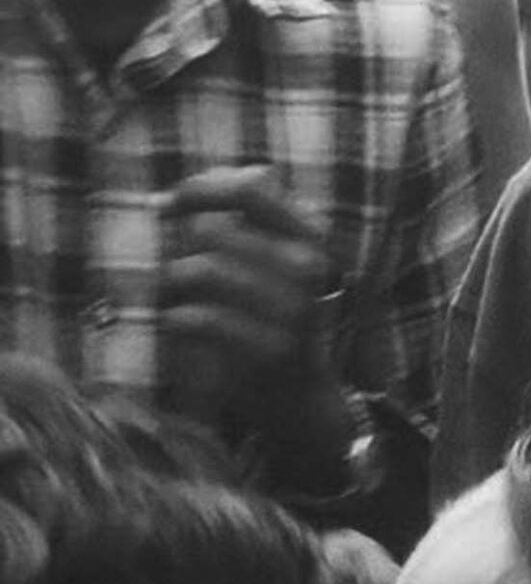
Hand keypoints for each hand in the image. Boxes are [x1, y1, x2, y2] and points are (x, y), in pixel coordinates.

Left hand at [159, 164, 341, 457]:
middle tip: (179, 272)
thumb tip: (169, 199)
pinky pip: (200, 317)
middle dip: (180, 248)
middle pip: (211, 230)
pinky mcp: (271, 349)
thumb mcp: (268, 261)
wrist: (300, 395)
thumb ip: (234, 221)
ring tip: (179, 298)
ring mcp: (293, 310)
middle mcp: (308, 269)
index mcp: (309, 237)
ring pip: (201, 269)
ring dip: (174, 282)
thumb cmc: (271, 317)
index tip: (171, 205)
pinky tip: (181, 324)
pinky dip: (177, 318)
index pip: (250, 188)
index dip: (200, 189)